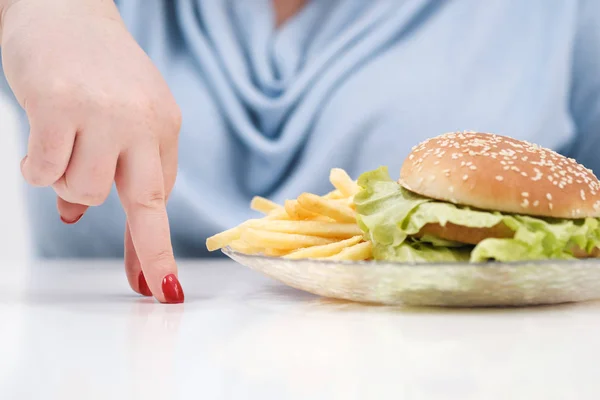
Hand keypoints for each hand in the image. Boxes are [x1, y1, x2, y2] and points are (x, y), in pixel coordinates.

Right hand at [1, 0, 183, 302]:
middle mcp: (143, 120)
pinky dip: (36, 168)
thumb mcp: (119, 116)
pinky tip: (39, 142)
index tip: (165, 287)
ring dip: (65, 183)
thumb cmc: (92, 68)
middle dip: (147, 249)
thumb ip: (110, 167)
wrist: (64, 6)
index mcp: (163, 125)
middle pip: (145, 203)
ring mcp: (105, 113)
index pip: (162, 197)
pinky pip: (45, 171)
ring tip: (61, 147)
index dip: (158, 246)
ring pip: (84, 192)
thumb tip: (74, 216)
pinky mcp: (61, 105)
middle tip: (146, 286)